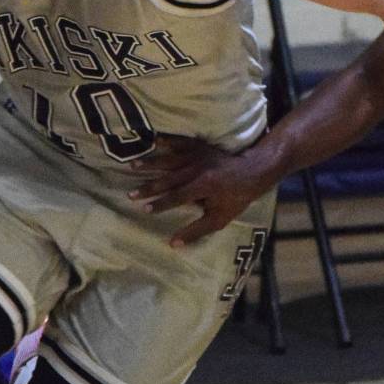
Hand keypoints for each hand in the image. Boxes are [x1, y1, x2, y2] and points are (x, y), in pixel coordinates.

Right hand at [129, 134, 272, 246]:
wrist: (253, 170)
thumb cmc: (236, 198)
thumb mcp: (220, 219)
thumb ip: (196, 230)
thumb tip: (173, 244)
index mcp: (203, 186)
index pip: (176, 197)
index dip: (160, 204)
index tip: (144, 210)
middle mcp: (197, 169)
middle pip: (168, 179)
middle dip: (149, 187)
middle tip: (131, 194)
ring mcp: (198, 155)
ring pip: (169, 159)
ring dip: (151, 163)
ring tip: (132, 164)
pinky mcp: (200, 146)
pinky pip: (180, 142)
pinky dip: (167, 140)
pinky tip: (153, 139)